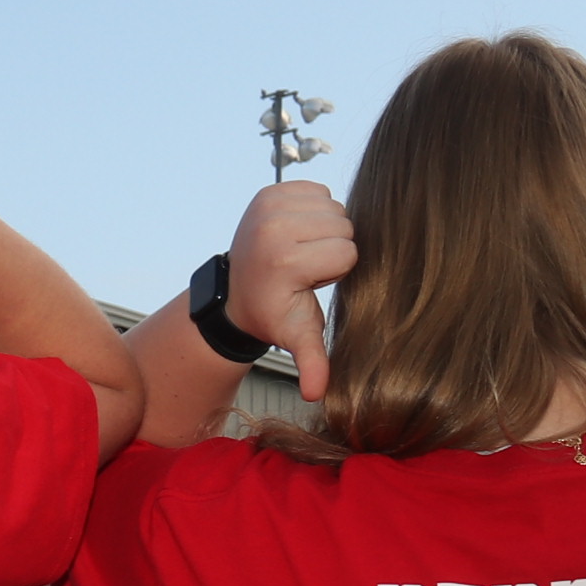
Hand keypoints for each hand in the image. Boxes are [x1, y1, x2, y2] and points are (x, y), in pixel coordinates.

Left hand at [227, 180, 355, 398]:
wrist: (238, 290)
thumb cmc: (274, 312)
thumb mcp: (295, 336)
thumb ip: (311, 361)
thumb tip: (316, 395)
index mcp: (286, 261)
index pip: (348, 253)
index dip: (337, 270)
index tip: (311, 281)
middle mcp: (274, 228)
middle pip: (344, 226)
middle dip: (332, 247)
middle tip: (306, 265)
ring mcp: (268, 205)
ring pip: (334, 206)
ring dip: (325, 228)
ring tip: (301, 249)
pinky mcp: (268, 191)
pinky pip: (318, 191)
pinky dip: (314, 209)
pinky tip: (297, 232)